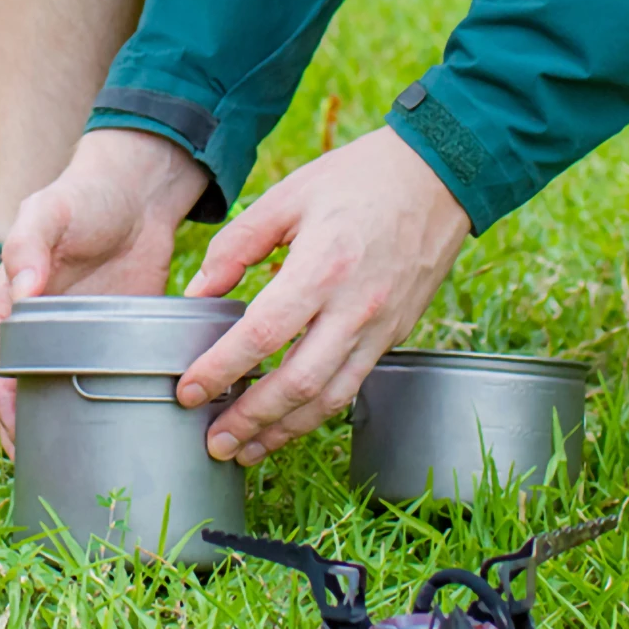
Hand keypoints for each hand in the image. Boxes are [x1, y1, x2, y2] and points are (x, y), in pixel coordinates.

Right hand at [0, 129, 206, 455]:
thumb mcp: (48, 211)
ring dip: (62, 427)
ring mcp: (81, 338)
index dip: (1, 404)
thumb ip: (29, 245)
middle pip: (25, 391)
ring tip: (74, 466)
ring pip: (63, 392)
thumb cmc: (84, 196)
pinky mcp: (118, 339)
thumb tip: (21, 291)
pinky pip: (106, 379)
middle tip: (43, 469)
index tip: (15, 436)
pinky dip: (105, 405)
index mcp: (12, 305)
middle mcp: (42, 329)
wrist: (139, 193)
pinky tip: (117, 431)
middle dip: (26, 431)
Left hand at [176, 126, 470, 465]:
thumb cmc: (358, 180)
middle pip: (297, 383)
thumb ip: (236, 246)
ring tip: (246, 450)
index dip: (222, 369)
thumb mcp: (287, 197)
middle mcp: (354, 308)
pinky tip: (288, 423)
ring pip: (328, 398)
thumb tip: (198, 293)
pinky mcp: (394, 336)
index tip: (190, 391)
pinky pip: (352, 386)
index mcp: (321, 267)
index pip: (262, 335)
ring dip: (284, 431)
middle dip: (250, 420)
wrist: (438, 178)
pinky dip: (316, 412)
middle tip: (214, 443)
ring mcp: (379, 327)